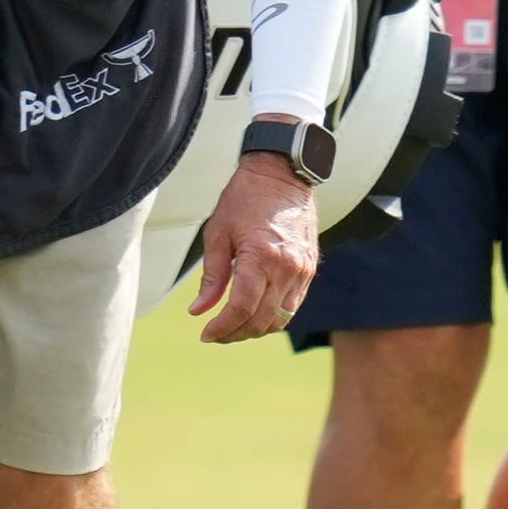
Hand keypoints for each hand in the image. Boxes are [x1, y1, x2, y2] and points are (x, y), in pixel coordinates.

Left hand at [189, 143, 319, 342]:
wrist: (282, 175)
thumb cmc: (246, 198)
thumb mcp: (218, 234)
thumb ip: (212, 276)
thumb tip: (198, 310)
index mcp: (261, 256)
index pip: (242, 308)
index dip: (222, 328)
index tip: (206, 334)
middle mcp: (286, 268)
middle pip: (261, 320)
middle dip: (235, 333)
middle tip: (215, 334)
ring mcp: (302, 270)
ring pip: (280, 319)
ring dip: (255, 329)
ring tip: (234, 326)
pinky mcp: (309, 269)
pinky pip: (293, 306)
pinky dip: (273, 316)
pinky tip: (255, 312)